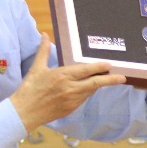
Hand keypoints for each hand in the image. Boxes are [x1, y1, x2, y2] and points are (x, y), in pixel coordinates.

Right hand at [9, 35, 125, 131]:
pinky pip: (83, 99)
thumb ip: (43, 50)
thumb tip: (45, 35)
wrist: (24, 112)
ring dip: (97, 85)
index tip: (109, 65)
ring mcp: (71, 100)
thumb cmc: (29, 89)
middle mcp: (70, 88)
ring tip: (107, 79)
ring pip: (90, 91)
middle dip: (110, 80)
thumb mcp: (36, 68)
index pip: (86, 70)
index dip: (99, 67)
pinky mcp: (70, 109)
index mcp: (62, 76)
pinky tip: (89, 88)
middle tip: (122, 77)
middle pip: (95, 83)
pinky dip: (88, 92)